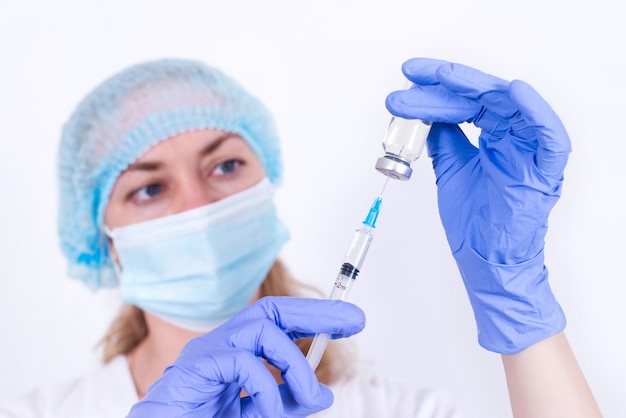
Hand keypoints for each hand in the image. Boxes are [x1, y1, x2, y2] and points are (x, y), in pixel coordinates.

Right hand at [126, 296, 364, 416]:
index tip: (349, 320)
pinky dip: (267, 387)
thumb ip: (285, 402)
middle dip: (316, 313)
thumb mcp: (255, 414)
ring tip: (310, 396)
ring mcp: (205, 353)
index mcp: (236, 351)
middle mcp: (221, 343)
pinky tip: (270, 412)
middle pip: (272, 310)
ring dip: (296, 364)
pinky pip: (243, 363)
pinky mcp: (194, 369)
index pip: (278, 321)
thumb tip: (324, 394)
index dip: (314, 316)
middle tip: (353, 320)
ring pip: (262, 330)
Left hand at [386, 58, 567, 353]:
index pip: (466, 101)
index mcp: (494, 137)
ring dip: (475, 89)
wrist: (486, 260)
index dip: (437, 88)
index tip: (409, 78)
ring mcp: (529, 152)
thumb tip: (427, 114)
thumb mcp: (450, 170)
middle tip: (413, 76)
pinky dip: (535, 112)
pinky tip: (512, 91)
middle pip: (482, 97)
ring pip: (508, 106)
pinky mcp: (545, 170)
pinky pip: (549, 136)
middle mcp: (513, 138)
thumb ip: (444, 140)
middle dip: (445, 84)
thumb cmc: (474, 222)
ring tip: (443, 77)